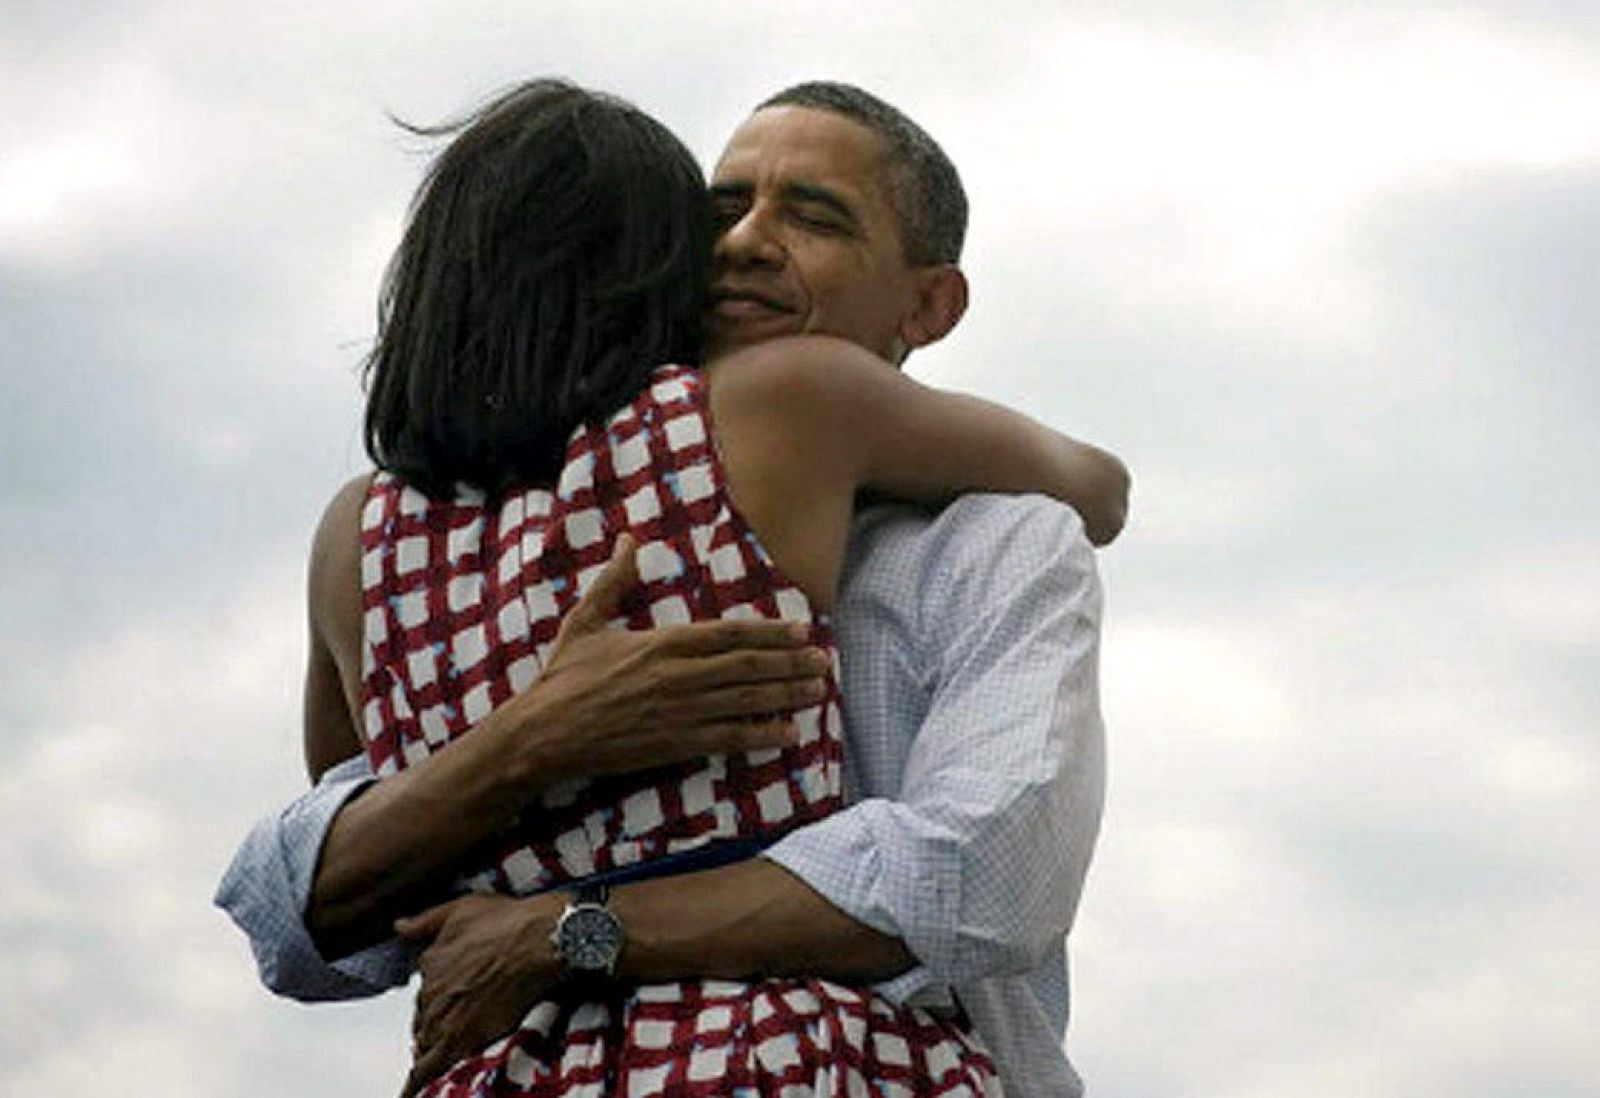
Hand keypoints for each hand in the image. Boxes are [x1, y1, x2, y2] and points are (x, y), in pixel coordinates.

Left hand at [395, 892, 561, 1096]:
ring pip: (424, 1043)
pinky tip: (411, 1092)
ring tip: (438, 1056)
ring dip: (430, 1048)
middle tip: (453, 1024)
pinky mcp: (459, 1039)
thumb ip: (426, 922)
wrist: (539, 941)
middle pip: (423, 1018)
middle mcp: (431, 991)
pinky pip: (428, 1069)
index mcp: (430, 963)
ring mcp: (443, 1017)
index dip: (436, 998)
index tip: (447, 1000)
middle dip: (433, 1023)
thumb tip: (400, 927)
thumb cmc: (509, 922)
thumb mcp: (461, 909)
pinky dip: (419, 1081)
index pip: (424, 991)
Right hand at [496, 533, 830, 782]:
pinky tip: (788, 733)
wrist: (544, 733)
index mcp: (661, 642)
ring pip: (746, 700)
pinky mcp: (675, 744)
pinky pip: (728, 738)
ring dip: (786, 694)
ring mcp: (680, 711)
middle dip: (790, 663)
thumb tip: (627, 540)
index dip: (771, 631)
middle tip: (824, 661)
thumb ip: (614, 581)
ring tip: (817, 690)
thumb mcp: (586, 621)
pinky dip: (761, 735)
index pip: (729, 632)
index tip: (802, 630)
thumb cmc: (563, 677)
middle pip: (748, 665)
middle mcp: (678, 675)